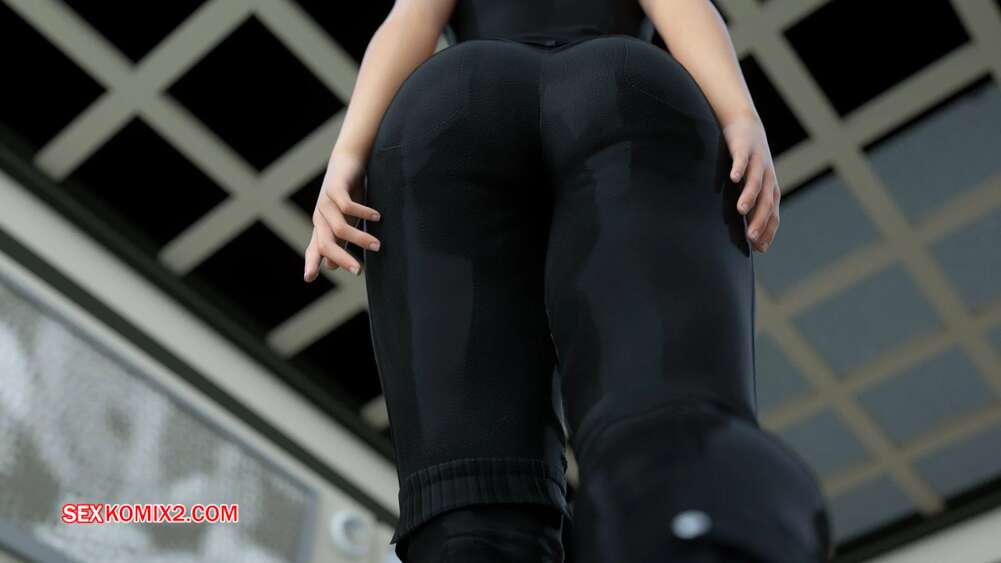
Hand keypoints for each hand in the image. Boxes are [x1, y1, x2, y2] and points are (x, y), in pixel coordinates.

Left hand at [303, 151, 381, 281]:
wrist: (348, 161)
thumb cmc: (348, 194)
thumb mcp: (344, 221)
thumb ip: (339, 243)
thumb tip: (331, 268)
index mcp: (322, 226)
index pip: (315, 248)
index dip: (311, 262)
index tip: (308, 278)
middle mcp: (321, 216)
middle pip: (327, 244)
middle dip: (342, 259)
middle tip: (358, 271)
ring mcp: (326, 202)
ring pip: (340, 228)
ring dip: (359, 239)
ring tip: (377, 246)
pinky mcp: (335, 188)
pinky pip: (347, 206)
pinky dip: (363, 213)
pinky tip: (377, 217)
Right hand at [721, 113, 779, 252]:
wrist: (745, 124)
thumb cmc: (747, 161)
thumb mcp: (751, 185)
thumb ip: (751, 208)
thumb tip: (753, 238)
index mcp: (769, 188)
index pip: (772, 213)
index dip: (767, 230)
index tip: (759, 248)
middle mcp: (767, 176)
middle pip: (766, 201)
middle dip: (759, 220)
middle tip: (751, 238)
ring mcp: (757, 161)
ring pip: (756, 181)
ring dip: (750, 196)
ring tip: (741, 210)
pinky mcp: (743, 148)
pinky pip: (742, 159)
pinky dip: (739, 168)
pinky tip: (732, 178)